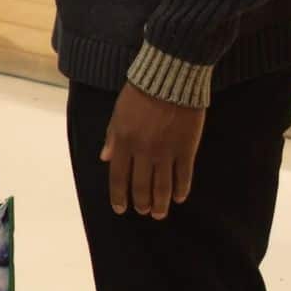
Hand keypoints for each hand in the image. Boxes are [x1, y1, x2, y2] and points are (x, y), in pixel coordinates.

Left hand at [101, 82, 205, 219]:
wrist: (170, 77)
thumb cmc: (140, 92)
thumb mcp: (118, 112)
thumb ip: (112, 137)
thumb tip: (105, 158)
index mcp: (123, 142)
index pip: (118, 177)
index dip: (118, 196)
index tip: (120, 208)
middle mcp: (143, 151)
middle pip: (141, 186)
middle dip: (141, 203)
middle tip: (144, 212)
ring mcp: (166, 152)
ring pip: (162, 186)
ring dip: (160, 203)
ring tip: (160, 214)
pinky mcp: (186, 148)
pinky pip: (183, 176)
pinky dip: (181, 190)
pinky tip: (180, 198)